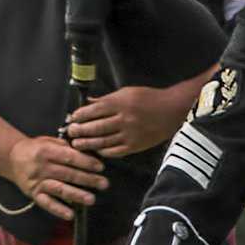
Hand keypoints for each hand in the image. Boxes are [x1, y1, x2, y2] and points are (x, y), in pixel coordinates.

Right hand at [4, 132, 103, 219]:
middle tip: (104, 184)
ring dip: (76, 195)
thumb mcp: (49, 141)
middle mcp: (40, 167)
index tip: (101, 167)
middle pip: (67, 174)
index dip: (86, 162)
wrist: (12, 158)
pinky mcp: (33, 194)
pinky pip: (46, 203)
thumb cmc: (37, 149)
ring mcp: (36, 182)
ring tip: (91, 199)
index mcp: (45, 151)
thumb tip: (89, 153)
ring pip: (59, 189)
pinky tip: (70, 215)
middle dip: (88, 179)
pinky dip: (58, 210)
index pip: (69, 157)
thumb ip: (67, 147)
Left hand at [66, 81, 194, 156]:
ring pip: (102, 141)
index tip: (73, 118)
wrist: (174, 110)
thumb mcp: (127, 92)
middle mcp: (124, 119)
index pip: (92, 111)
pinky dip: (104, 152)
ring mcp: (130, 134)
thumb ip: (107, 99)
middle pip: (94, 127)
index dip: (79, 116)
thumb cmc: (150, 98)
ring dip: (87, 143)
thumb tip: (88, 103)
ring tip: (77, 144)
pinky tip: (98, 150)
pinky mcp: (136, 145)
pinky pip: (115, 151)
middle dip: (79, 131)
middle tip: (71, 133)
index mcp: (120, 103)